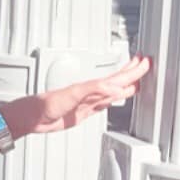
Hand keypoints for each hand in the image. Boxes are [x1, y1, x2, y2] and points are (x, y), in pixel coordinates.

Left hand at [12, 54, 150, 136]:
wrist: (33, 117)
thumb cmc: (46, 104)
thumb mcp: (73, 95)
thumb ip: (95, 90)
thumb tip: (116, 89)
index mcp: (91, 86)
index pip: (117, 77)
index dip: (131, 70)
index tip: (145, 62)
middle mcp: (91, 92)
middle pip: (117, 80)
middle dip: (132, 73)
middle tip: (147, 63)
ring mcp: (88, 102)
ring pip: (113, 91)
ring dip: (126, 84)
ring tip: (138, 78)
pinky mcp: (83, 112)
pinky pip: (104, 103)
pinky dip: (114, 99)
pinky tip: (118, 97)